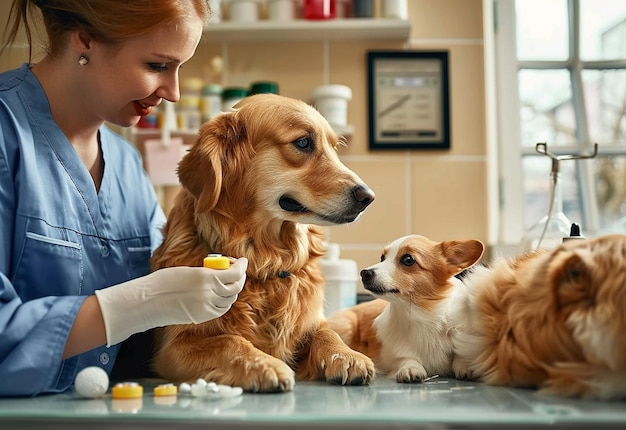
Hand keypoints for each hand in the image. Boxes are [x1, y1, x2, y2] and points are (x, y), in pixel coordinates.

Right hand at [95, 258, 247, 345]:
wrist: (148, 301)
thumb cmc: (163, 281)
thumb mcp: (189, 270)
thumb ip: (207, 272)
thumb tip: (222, 271)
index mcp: (205, 277)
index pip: (235, 272)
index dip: (241, 266)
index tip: (242, 261)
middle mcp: (209, 293)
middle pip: (236, 287)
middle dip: (239, 277)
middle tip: (236, 270)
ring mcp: (206, 307)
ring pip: (230, 300)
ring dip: (232, 290)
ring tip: (227, 282)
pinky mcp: (201, 317)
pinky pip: (220, 309)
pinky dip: (224, 302)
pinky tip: (220, 295)